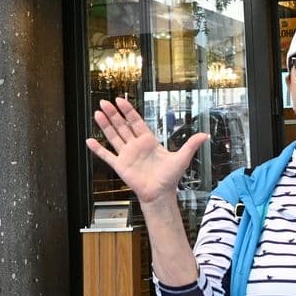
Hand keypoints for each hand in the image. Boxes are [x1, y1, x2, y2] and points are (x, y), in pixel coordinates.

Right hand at [85, 97, 207, 207]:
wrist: (160, 194)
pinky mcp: (120, 166)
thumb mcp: (182, 158)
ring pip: (113, 136)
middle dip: (113, 114)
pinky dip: (98, 149)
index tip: (120, 100)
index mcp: (149, 141)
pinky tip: (89, 141)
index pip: (136, 121)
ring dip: (105, 125)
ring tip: (97, 113)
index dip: (128, 110)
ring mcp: (127, 155)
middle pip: (122, 126)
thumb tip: (206, 135)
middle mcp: (136, 146)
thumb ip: (191, 144)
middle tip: (104, 102)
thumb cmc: (170, 178)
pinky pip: (106, 155)